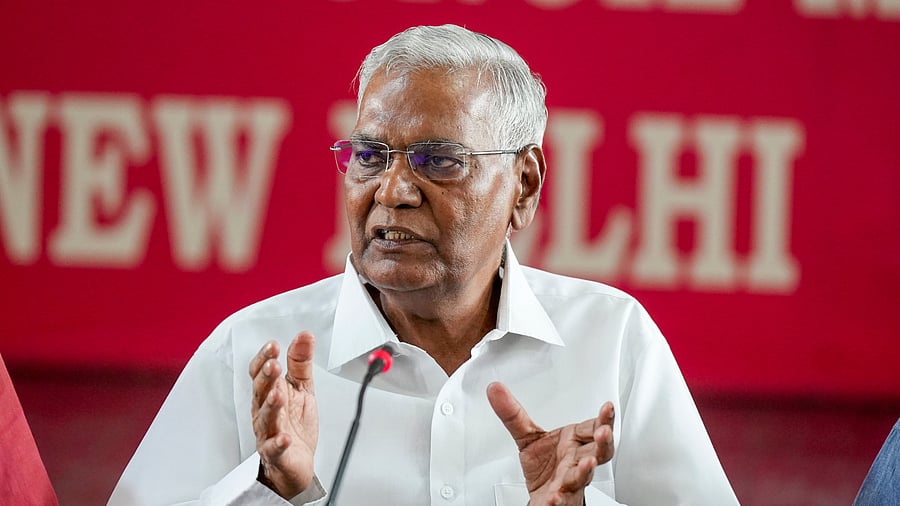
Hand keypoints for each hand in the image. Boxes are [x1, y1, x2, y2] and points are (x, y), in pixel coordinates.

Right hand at [249, 332, 318, 497]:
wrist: (296, 461)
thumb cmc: (294, 424)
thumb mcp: (301, 388)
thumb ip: (300, 362)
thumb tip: (304, 337)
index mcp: (269, 392)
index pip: (261, 373)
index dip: (264, 359)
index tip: (273, 346)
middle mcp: (265, 411)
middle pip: (261, 391)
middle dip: (266, 377)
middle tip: (274, 365)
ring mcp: (269, 432)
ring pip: (266, 417)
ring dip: (271, 405)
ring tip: (278, 394)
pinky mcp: (277, 453)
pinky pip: (275, 448)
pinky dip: (279, 443)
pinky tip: (285, 437)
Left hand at [487, 382, 614, 505]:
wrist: (542, 496)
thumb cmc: (545, 465)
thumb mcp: (527, 436)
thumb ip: (512, 414)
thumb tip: (495, 389)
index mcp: (574, 442)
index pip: (593, 427)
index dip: (603, 418)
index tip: (607, 408)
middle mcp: (577, 461)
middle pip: (598, 452)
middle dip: (603, 442)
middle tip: (603, 432)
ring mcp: (571, 481)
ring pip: (583, 476)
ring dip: (586, 470)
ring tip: (587, 464)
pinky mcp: (561, 501)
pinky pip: (563, 501)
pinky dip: (560, 500)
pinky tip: (554, 498)